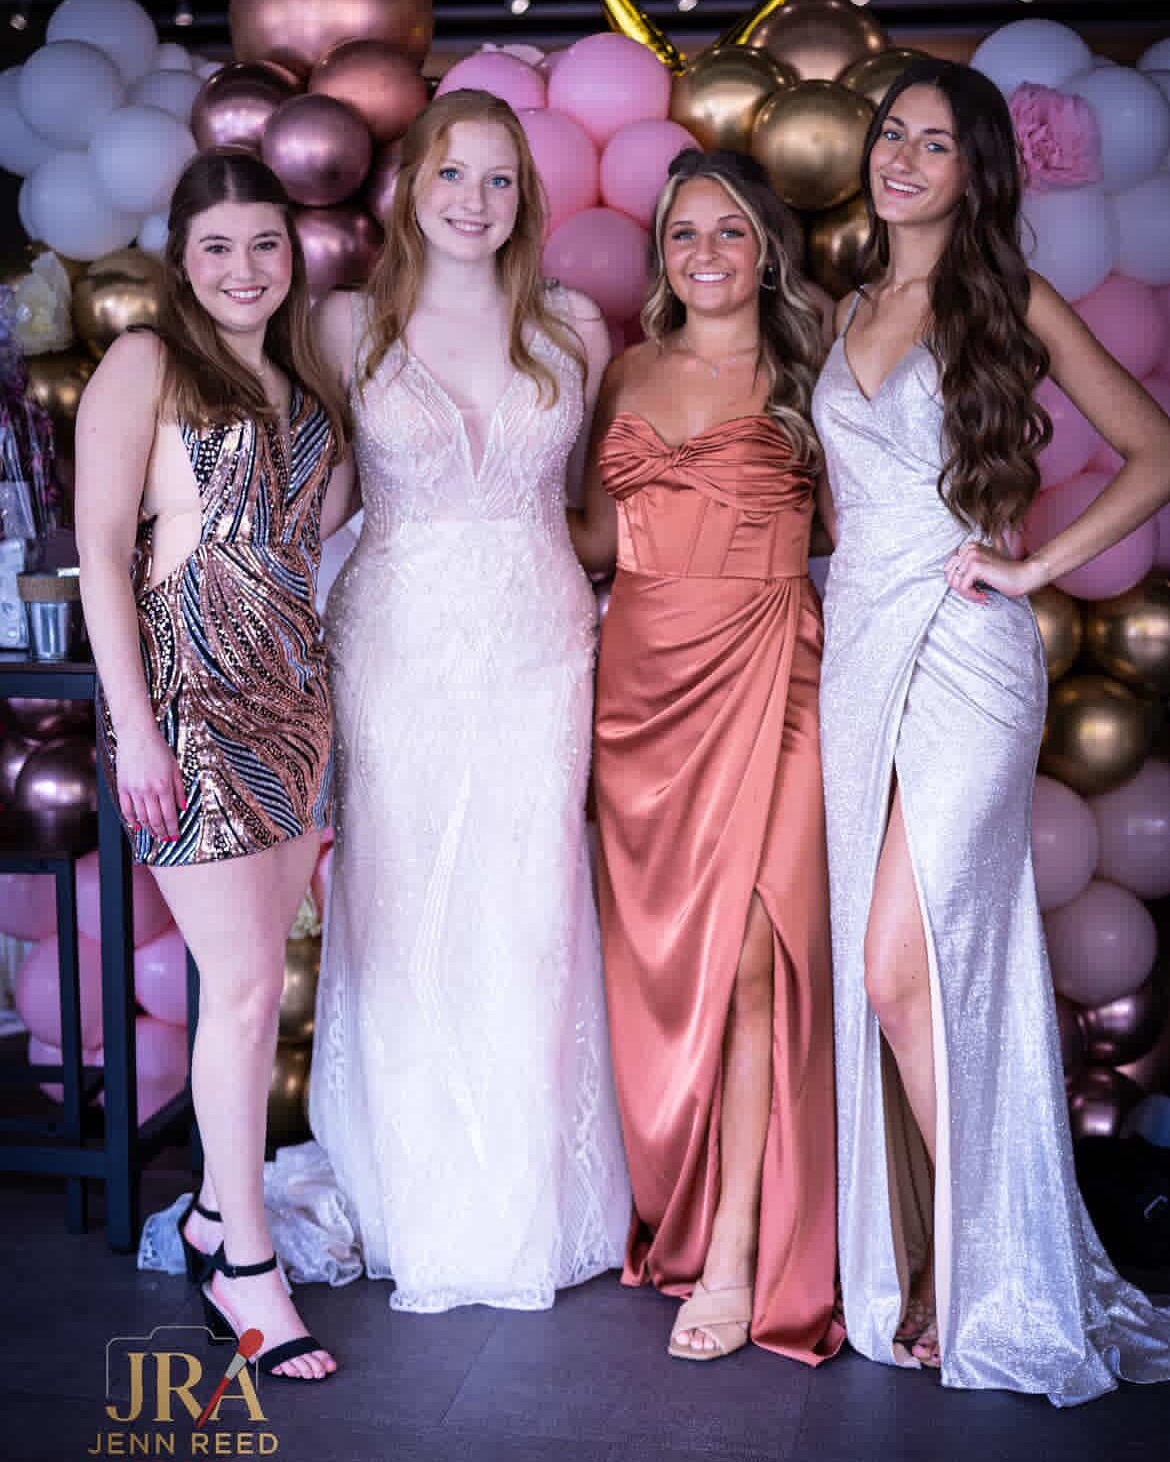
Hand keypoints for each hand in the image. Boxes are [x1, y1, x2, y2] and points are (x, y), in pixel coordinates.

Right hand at [116, 720, 185, 843]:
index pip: (170, 815)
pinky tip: (137, 826)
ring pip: (141, 817)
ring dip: (149, 829)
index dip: (173, 829)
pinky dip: (132, 820)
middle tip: (166, 839)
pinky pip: (126, 809)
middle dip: (162, 832)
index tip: (175, 837)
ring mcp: (133, 790)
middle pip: (155, 819)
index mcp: (163, 786)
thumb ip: (180, 789)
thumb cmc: (157, 748)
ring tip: (154, 835)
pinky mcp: (122, 787)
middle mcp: (148, 790)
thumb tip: (183, 807)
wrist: (136, 735)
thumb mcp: (175, 768)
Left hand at [944, 542, 1044, 602]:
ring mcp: (972, 556)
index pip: (948, 569)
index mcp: (969, 547)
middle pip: (950, 575)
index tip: (973, 589)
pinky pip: (963, 587)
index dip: (958, 583)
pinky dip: (972, 596)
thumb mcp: (983, 568)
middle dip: (961, 590)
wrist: (1023, 576)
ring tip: (980, 596)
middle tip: (976, 595)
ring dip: (967, 594)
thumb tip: (950, 578)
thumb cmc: (1006, 574)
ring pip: (955, 583)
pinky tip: (983, 596)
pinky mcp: (976, 566)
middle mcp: (969, 549)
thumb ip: (967, 569)